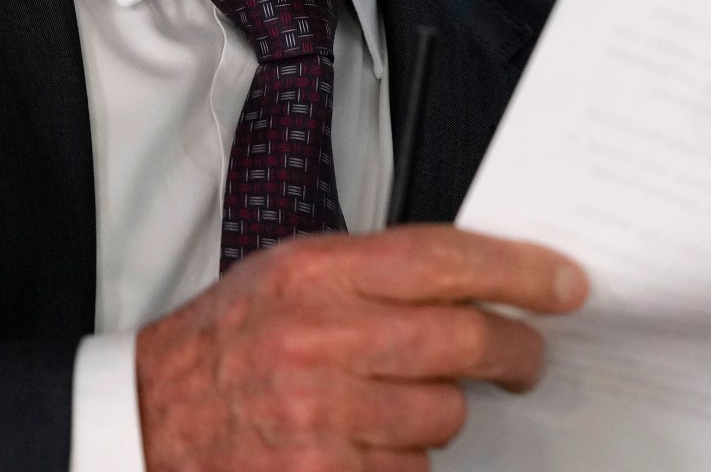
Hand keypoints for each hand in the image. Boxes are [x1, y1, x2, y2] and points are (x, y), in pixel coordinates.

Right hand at [133, 224, 588, 471]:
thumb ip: (382, 273)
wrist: (142, 420)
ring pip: (444, 416)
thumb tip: (486, 282)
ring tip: (403, 405)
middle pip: (465, 341)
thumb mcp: (294, 275)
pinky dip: (402, 463)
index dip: (521, 271)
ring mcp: (318, 416)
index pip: (446, 259)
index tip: (567, 285)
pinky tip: (367, 446)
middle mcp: (319, 340)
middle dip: (516, 352)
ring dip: (442, 415)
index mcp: (317, 274)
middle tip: (525, 358)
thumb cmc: (229, 343)